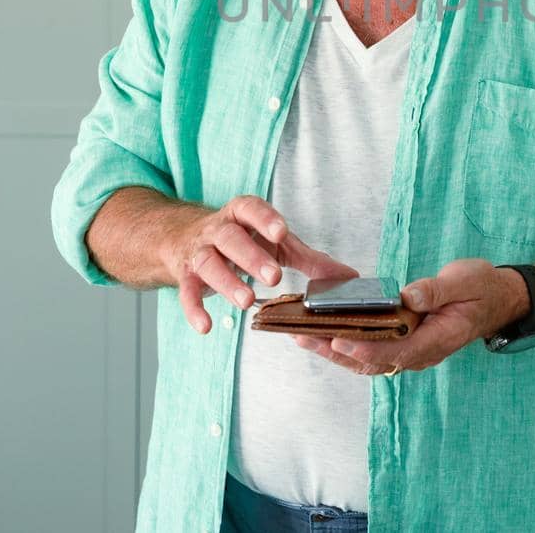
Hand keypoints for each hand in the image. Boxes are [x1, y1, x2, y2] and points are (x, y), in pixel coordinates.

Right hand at [168, 194, 357, 334]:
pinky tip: (207, 326)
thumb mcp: (275, 244)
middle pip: (231, 238)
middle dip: (252, 257)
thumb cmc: (242, 240)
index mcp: (241, 215)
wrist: (185, 240)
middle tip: (274, 277)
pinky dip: (194, 309)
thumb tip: (348, 277)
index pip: (251, 208)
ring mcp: (199, 251)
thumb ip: (309, 259)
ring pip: (208, 263)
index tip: (282, 232)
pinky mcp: (185, 276)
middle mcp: (217, 229)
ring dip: (227, 282)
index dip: (265, 219)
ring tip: (248, 302)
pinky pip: (186, 292)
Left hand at [290, 258, 527, 375]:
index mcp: (438, 339)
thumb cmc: (482, 288)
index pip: (396, 351)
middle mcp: (422, 352)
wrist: (498, 299)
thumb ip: (436, 290)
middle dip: (336, 352)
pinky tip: (325, 332)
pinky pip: (373, 349)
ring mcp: (413, 350)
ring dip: (335, 351)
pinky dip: (348, 344)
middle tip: (302, 337)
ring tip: (303, 337)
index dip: (365, 348)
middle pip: (373, 361)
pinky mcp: (406, 342)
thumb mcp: (464, 281)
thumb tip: (409, 295)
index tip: (337, 340)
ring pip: (369, 360)